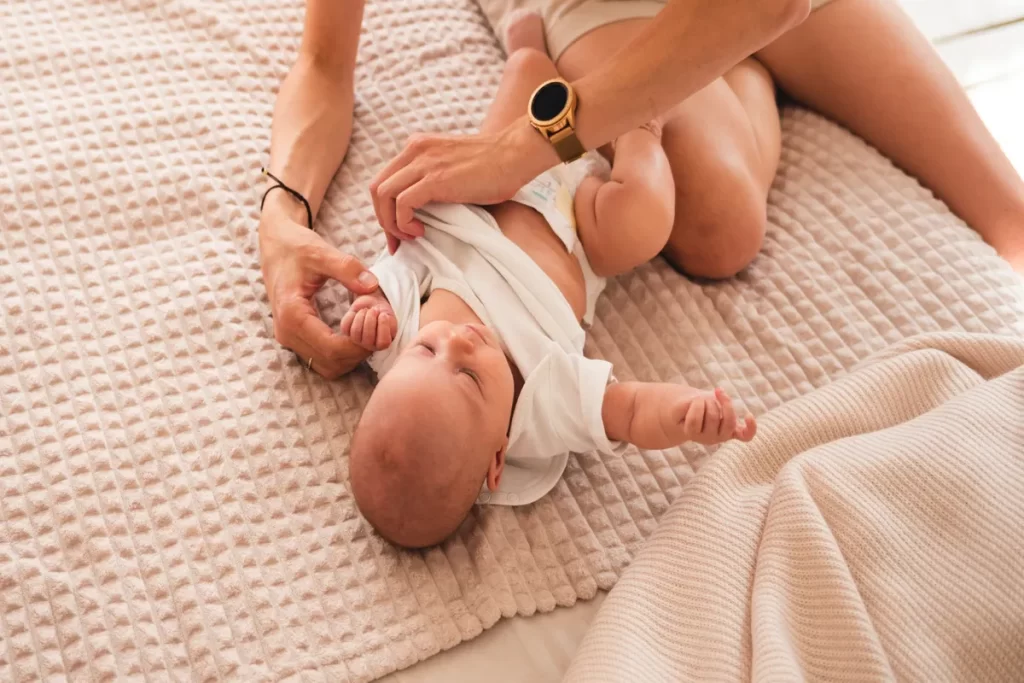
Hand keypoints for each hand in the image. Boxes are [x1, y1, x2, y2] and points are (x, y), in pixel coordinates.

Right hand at [259, 195, 378, 378]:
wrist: (276, 245)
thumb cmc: (296, 247)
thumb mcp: (321, 252)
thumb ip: (348, 268)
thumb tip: (372, 285)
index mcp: (292, 315)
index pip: (332, 349)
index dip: (360, 345)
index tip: (377, 326)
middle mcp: (287, 333)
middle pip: (331, 363)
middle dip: (359, 351)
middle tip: (377, 329)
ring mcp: (288, 338)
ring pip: (327, 366)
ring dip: (351, 356)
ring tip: (367, 330)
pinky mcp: (294, 338)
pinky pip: (322, 358)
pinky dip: (342, 353)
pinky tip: (354, 332)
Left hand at [340, 293, 396, 350]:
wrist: (372, 306)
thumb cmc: (382, 313)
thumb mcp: (390, 318)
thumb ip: (389, 322)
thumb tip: (382, 319)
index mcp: (382, 343)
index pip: (383, 342)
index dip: (383, 326)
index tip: (383, 314)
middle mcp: (369, 345)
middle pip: (368, 336)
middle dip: (371, 318)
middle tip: (374, 310)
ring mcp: (357, 340)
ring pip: (356, 331)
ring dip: (361, 316)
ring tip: (366, 310)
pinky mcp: (346, 332)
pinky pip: (345, 325)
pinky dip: (351, 315)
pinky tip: (357, 312)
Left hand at [369, 118, 556, 253]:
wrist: (515, 156)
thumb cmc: (494, 168)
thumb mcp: (452, 168)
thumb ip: (433, 181)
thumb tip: (421, 213)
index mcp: (417, 148)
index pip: (385, 180)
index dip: (384, 210)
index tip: (398, 234)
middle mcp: (414, 151)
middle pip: (376, 188)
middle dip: (382, 219)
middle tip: (397, 242)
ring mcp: (423, 163)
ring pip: (382, 195)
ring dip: (390, 223)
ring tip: (411, 236)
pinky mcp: (433, 179)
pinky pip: (401, 203)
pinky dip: (403, 222)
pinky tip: (420, 231)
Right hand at [670, 387, 756, 445]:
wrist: (692, 415)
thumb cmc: (685, 409)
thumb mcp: (679, 407)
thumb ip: (683, 406)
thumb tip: (700, 401)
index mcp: (693, 434)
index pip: (695, 420)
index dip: (694, 406)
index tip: (692, 400)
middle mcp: (710, 438)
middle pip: (713, 417)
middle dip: (707, 401)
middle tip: (702, 398)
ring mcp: (724, 436)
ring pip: (729, 419)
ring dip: (723, 401)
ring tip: (716, 394)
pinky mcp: (735, 432)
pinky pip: (746, 435)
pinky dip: (750, 427)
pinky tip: (749, 416)